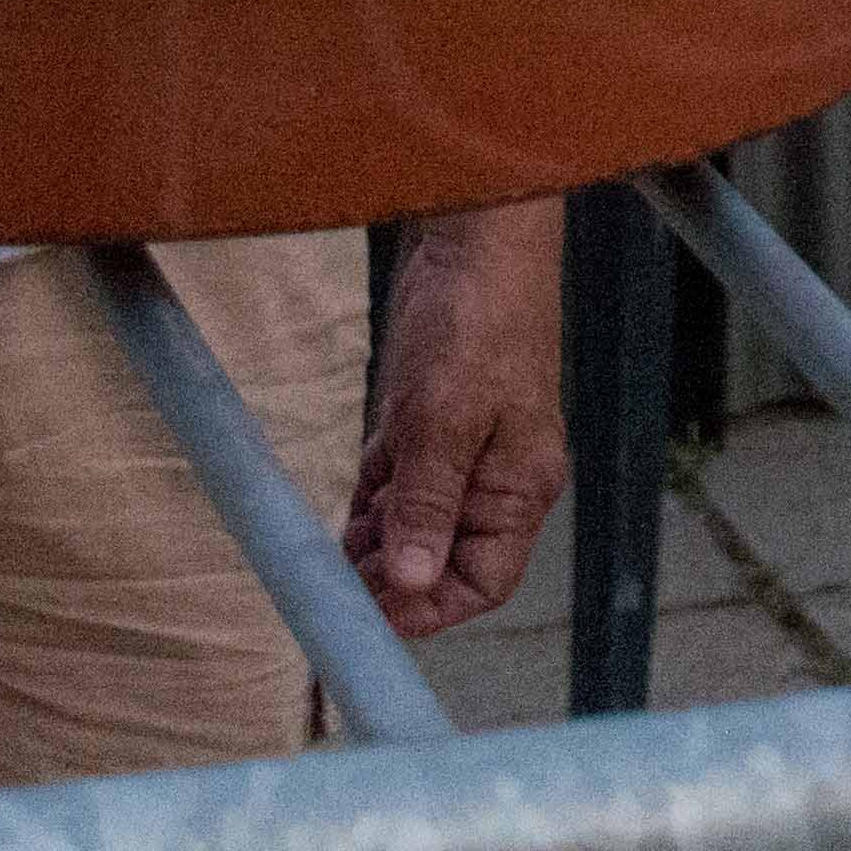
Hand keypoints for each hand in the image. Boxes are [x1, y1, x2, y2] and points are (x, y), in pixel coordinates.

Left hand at [346, 202, 567, 637]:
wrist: (473, 236)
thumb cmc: (477, 324)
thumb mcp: (445, 420)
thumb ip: (427, 502)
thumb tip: (410, 582)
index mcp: (519, 486)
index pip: (484, 579)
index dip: (431, 607)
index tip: (374, 615)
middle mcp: (494, 478)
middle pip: (445, 557)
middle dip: (393, 580)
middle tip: (336, 590)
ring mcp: (461, 448)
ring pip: (415, 523)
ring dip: (375, 546)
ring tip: (331, 562)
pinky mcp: (428, 419)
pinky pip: (399, 482)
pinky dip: (372, 504)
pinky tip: (342, 520)